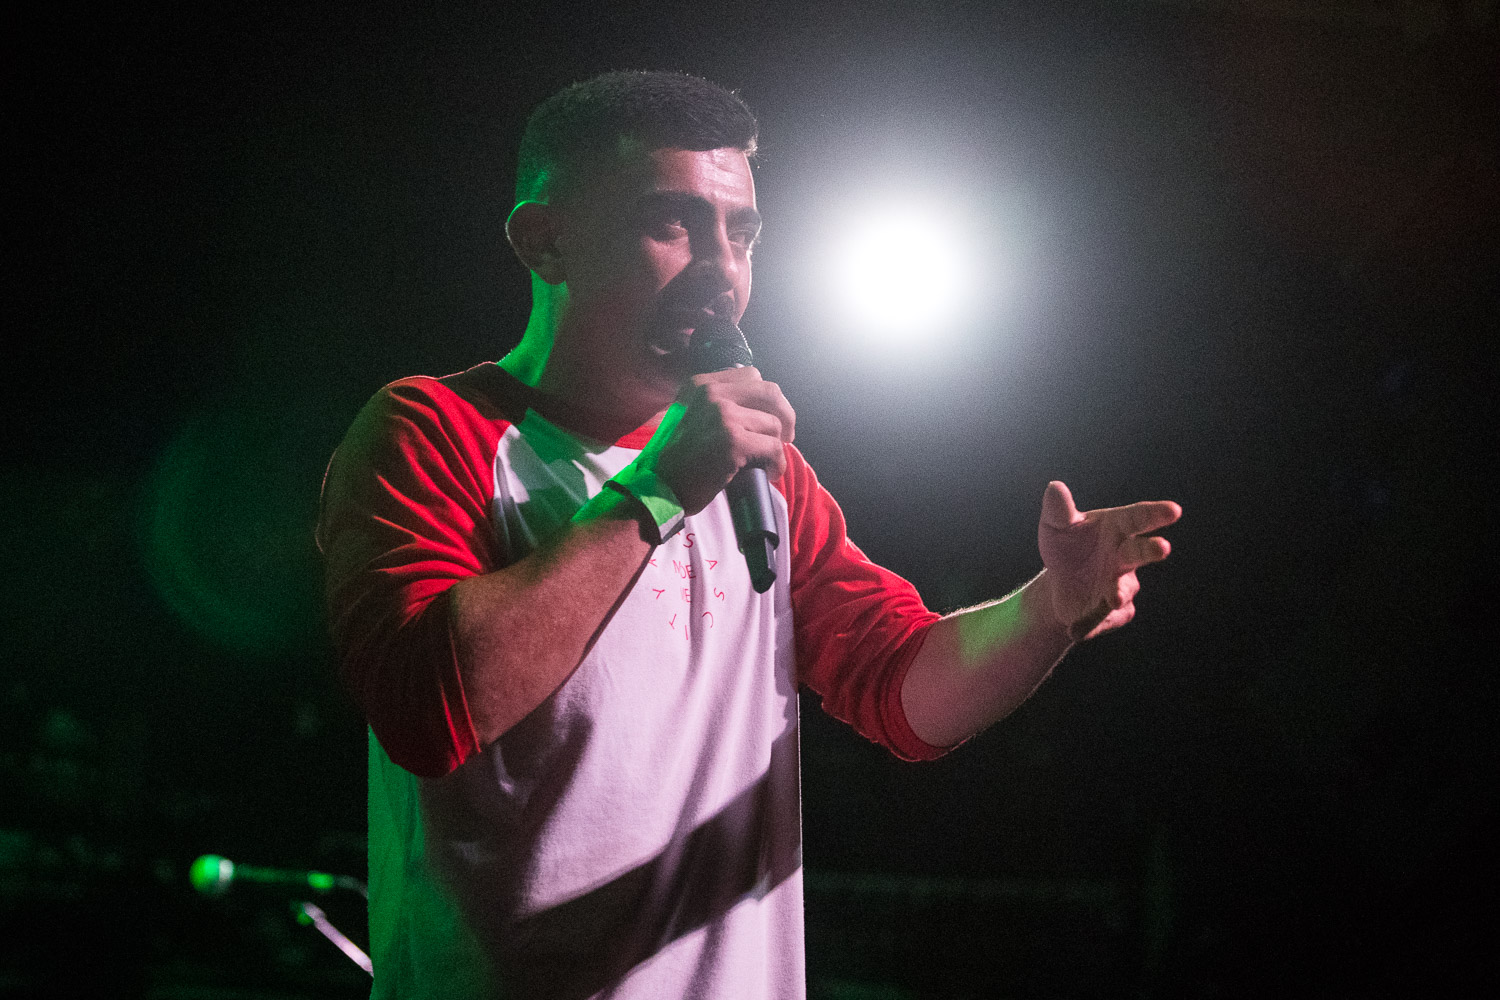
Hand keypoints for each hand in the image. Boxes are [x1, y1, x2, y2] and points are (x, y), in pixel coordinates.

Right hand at [643, 367, 795, 514]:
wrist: (659, 487)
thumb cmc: (679, 459)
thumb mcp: (692, 416)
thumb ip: (719, 404)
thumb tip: (761, 408)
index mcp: (700, 384)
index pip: (752, 375)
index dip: (767, 398)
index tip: (769, 417)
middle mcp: (711, 394)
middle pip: (771, 392)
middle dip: (785, 415)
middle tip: (786, 436)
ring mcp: (722, 416)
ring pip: (773, 425)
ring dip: (776, 446)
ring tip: (768, 463)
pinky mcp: (733, 442)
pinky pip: (773, 448)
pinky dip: (777, 464)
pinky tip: (770, 473)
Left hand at [1037, 481, 1180, 641]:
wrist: (1058, 584)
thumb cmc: (1066, 546)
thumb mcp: (1056, 527)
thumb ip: (1058, 510)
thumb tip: (1054, 487)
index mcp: (1116, 529)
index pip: (1137, 518)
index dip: (1155, 514)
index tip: (1173, 510)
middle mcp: (1125, 556)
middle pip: (1140, 551)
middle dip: (1151, 549)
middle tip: (1163, 547)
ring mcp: (1122, 584)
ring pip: (1124, 589)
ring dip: (1120, 593)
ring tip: (1113, 598)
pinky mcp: (1114, 612)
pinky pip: (1107, 619)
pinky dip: (1095, 624)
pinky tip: (1081, 630)